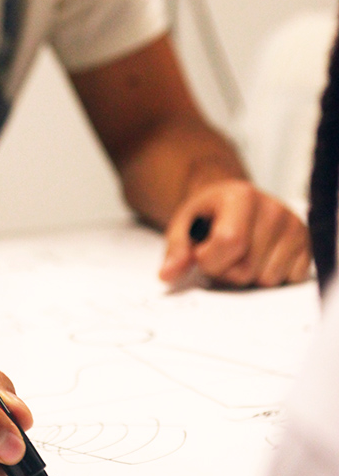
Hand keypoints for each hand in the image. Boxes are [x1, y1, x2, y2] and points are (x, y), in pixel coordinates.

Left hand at [159, 179, 311, 287]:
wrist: (233, 200)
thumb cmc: (208, 214)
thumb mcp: (184, 225)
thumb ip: (176, 250)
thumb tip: (168, 275)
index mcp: (241, 196)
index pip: (230, 241)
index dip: (209, 259)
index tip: (201, 253)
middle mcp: (273, 208)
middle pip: (246, 268)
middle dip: (226, 271)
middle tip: (221, 254)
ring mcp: (294, 226)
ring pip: (267, 279)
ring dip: (248, 276)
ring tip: (241, 254)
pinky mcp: (307, 244)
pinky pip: (287, 280)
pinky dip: (270, 275)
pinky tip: (260, 258)